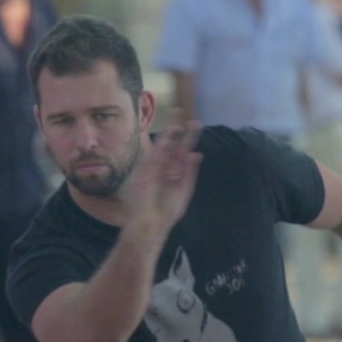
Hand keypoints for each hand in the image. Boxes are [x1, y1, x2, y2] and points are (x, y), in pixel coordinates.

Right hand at [127, 110, 201, 235]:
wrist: (150, 225)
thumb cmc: (166, 213)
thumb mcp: (183, 190)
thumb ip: (189, 172)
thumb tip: (197, 153)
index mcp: (173, 173)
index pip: (182, 153)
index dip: (189, 140)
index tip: (195, 125)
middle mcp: (163, 169)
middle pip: (172, 147)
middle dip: (179, 132)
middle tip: (187, 117)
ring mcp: (153, 169)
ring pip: (162, 148)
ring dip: (169, 134)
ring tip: (177, 120)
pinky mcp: (144, 172)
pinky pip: (154, 156)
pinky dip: (160, 146)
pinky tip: (168, 136)